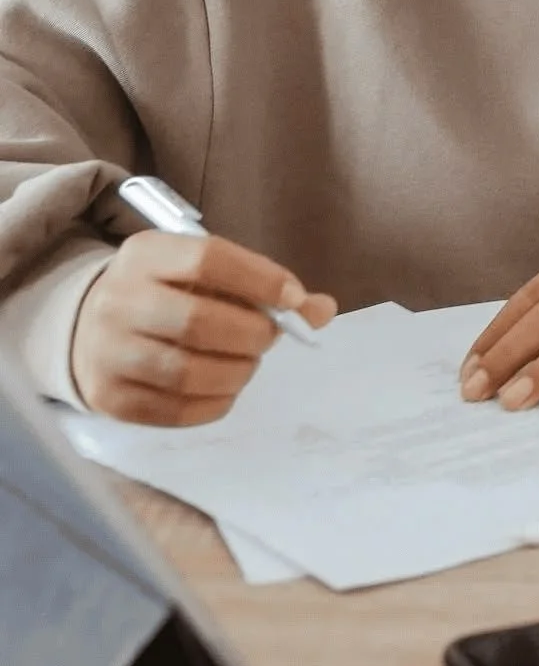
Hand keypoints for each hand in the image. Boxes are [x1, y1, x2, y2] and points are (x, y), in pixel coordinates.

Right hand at [71, 232, 335, 424]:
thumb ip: (261, 285)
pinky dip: (215, 403)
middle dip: (252, 334)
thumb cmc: (165, 291)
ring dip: (237, 372)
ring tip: (246, 363)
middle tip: (270, 337)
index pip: (209, 259)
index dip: (261, 280)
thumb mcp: (202, 271)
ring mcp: (108, 352)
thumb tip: (323, 310)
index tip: (295, 298)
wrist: (88, 325)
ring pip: (187, 372)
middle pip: (199, 321)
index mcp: (145, 254)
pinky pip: (174, 411)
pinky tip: (224, 389)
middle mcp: (119, 300)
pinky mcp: (108, 397)